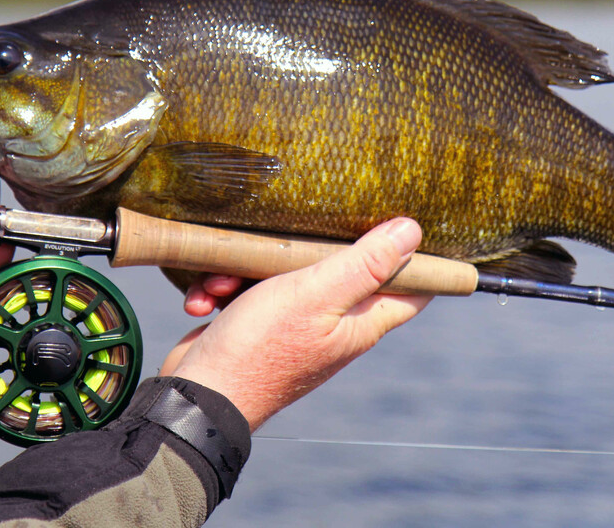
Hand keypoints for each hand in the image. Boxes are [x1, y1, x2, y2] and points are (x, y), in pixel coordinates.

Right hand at [161, 218, 430, 430]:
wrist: (196, 395)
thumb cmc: (260, 348)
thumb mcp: (316, 295)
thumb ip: (364, 264)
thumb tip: (412, 231)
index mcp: (361, 323)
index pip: (413, 289)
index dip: (418, 256)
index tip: (404, 219)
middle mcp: (334, 327)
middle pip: (340, 269)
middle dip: (303, 250)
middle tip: (282, 244)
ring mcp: (294, 328)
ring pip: (284, 275)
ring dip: (249, 271)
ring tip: (226, 284)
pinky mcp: (257, 326)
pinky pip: (248, 292)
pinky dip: (225, 290)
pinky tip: (205, 300)